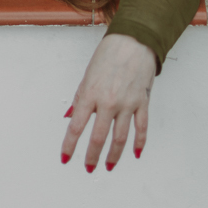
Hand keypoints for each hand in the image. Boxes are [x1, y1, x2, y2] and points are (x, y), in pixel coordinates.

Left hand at [61, 34, 156, 171]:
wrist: (133, 39)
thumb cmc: (109, 54)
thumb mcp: (88, 74)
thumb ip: (80, 98)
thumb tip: (70, 116)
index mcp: (91, 93)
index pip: (76, 126)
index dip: (69, 145)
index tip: (65, 157)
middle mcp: (108, 101)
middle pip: (98, 137)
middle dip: (91, 156)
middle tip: (88, 167)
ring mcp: (127, 103)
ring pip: (120, 138)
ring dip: (113, 155)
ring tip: (108, 166)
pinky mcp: (142, 102)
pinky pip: (141, 128)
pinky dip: (139, 143)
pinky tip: (134, 153)